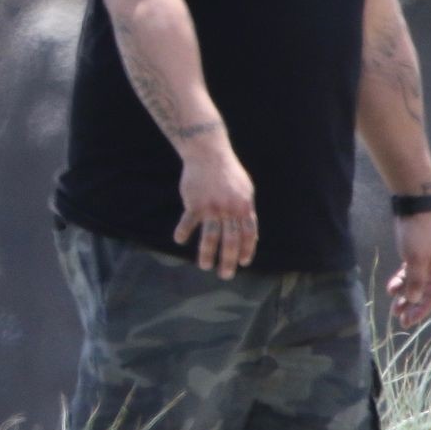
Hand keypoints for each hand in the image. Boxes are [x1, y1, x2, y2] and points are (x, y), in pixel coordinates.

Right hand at [172, 136, 256, 278]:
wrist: (209, 154)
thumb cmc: (228, 173)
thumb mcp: (245, 189)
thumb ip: (247, 211)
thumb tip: (251, 236)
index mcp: (244, 206)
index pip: (248, 233)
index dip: (247, 249)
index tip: (243, 263)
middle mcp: (230, 209)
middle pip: (231, 240)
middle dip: (229, 260)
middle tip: (226, 275)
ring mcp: (212, 207)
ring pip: (211, 236)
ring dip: (208, 254)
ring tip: (205, 266)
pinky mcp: (195, 203)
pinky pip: (188, 222)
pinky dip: (183, 232)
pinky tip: (179, 240)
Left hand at [388, 213, 430, 327]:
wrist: (414, 208)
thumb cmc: (417, 234)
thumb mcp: (416, 259)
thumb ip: (415, 280)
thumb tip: (413, 299)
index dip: (421, 310)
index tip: (409, 322)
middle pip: (424, 292)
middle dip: (412, 306)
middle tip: (398, 318)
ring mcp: (425, 260)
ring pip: (415, 283)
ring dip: (404, 295)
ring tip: (393, 306)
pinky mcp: (414, 253)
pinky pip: (409, 273)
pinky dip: (401, 281)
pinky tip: (392, 288)